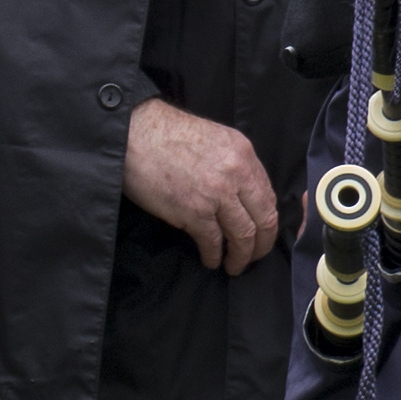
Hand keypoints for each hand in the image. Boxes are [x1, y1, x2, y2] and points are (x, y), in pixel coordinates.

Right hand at [122, 95, 279, 274]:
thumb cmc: (166, 134)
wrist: (132, 134)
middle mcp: (236, 173)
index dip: (266, 220)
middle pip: (264, 219)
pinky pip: (213, 242)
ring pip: (243, 235)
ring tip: (234, 265)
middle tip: (254, 256)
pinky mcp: (194, 212)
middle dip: (261, 245)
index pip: (268, 195)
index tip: (260, 232)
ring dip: (241, 256)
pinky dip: (214, 256)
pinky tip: (211, 260)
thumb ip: (232, 165)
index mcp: (243, 153)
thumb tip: (240, 195)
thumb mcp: (214, 139)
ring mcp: (217, 194)